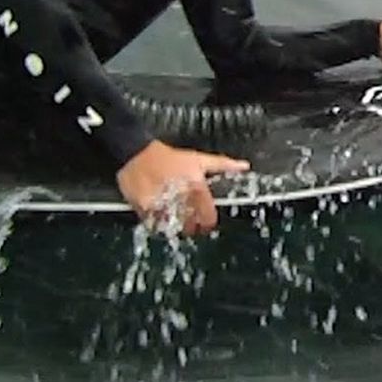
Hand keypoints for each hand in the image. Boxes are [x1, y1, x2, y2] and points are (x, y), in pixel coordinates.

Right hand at [116, 140, 249, 235]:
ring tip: (173, 215)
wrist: (136, 153)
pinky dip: (158, 224)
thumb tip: (244, 166)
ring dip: (175, 225)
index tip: (205, 222)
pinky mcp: (144, 209)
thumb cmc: (169, 157)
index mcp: (197, 187)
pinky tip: (159, 213)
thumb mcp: (198, 158)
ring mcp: (162, 205)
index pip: (208, 219)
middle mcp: (180, 198)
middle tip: (188, 220)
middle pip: (191, 228)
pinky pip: (155, 226)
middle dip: (191, 226)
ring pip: (173, 228)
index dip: (208, 223)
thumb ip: (223, 165)